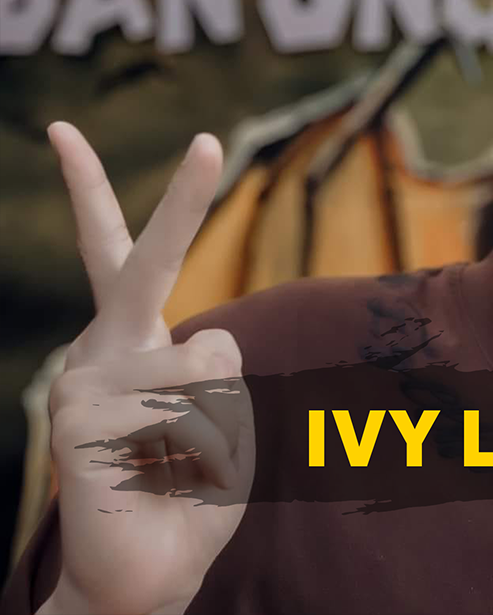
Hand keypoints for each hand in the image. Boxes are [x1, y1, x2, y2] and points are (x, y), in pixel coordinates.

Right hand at [39, 123, 253, 614]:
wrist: (144, 583)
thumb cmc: (187, 498)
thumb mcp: (220, 420)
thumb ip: (217, 369)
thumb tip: (211, 338)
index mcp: (131, 341)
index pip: (117, 255)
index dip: (91, 192)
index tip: (61, 130)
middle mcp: (98, 349)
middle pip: (145, 262)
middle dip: (184, 199)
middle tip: (211, 139)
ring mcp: (82, 381)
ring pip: (210, 364)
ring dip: (223, 422)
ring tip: (178, 466)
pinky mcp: (80, 420)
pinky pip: (193, 412)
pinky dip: (206, 452)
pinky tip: (156, 482)